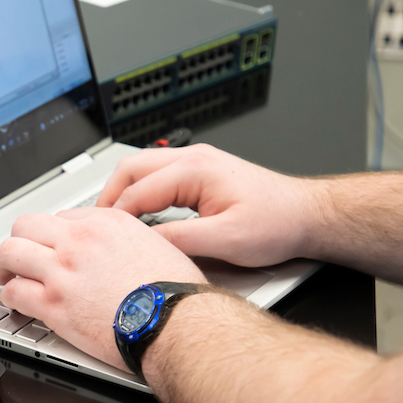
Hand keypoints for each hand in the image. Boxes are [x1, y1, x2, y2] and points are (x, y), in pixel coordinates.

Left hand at [0, 208, 204, 369]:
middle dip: (18, 241)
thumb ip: (128, 241)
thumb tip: (117, 250)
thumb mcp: (157, 246)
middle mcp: (80, 241)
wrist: (176, 323)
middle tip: (18, 256)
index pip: (62, 217)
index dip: (53, 235)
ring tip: (4, 276)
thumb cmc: (174, 293)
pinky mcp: (53, 305)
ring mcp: (63, 271)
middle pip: (26, 226)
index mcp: (106, 223)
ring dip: (2, 266)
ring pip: (9, 254)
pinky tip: (15, 303)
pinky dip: (9, 298)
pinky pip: (13, 293)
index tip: (52, 248)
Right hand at [97, 144, 329, 266]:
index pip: (137, 191)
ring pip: (141, 169)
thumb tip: (143, 244)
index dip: (114, 218)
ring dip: (122, 193)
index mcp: (195, 170)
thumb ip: (179, 240)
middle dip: (108, 198)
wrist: (307, 215)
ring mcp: (196, 162)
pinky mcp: (200, 172)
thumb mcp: (226, 240)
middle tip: (95, 228)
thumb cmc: (277, 223)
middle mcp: (193, 159)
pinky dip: (139, 193)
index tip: (101, 240)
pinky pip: (156, 176)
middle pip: (130, 169)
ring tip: (111, 223)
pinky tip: (137, 216)